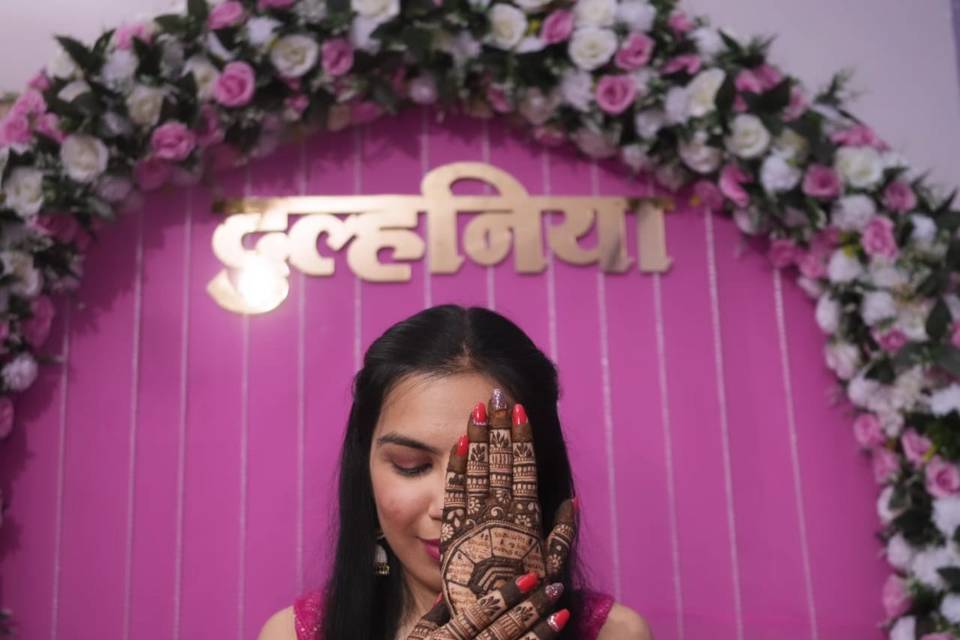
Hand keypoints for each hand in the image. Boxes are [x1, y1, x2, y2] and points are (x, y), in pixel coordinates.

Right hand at [406, 572, 570, 638]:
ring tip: (562, 614)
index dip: (505, 595)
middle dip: (531, 608)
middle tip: (555, 587)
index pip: (479, 614)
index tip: (529, 577)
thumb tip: (447, 591)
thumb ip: (433, 618)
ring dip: (541, 634)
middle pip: (502, 630)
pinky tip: (553, 639)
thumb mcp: (416, 639)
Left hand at [439, 389, 577, 614]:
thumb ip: (561, 535)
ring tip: (477, 408)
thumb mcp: (551, 568)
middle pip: (499, 460)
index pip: (523, 466)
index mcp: (526, 518)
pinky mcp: (453, 531)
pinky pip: (454, 493)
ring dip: (477, 436)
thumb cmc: (524, 597)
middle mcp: (500, 513)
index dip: (520, 435)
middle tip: (495, 392)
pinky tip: (458, 443)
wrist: (486, 621)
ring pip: (476, 469)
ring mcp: (474, 519)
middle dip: (498, 425)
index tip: (518, 407)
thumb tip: (572, 502)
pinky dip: (457, 467)